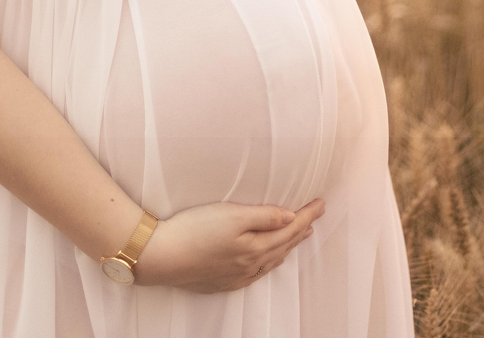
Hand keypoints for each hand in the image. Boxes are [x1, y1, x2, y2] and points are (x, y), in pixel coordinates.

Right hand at [131, 198, 325, 291]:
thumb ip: (264, 216)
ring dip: (288, 245)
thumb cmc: (194, 230)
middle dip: (302, 228)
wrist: (161, 256)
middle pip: (284, 244)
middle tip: (316, 215)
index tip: (322, 203)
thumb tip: (292, 217)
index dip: (308, 214)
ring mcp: (236, 276)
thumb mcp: (232, 214)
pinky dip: (269, 261)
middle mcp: (250, 265)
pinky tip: (267, 259)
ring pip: (271, 260)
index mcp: (256, 247)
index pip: (290, 228)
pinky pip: (256, 272)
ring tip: (299, 234)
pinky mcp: (222, 281)